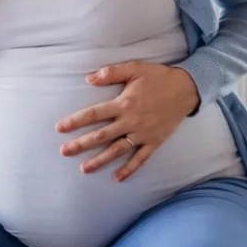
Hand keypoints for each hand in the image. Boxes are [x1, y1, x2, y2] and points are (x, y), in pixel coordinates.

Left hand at [55, 62, 200, 180]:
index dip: (75, 121)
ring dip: (100, 160)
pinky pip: (140, 158)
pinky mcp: (154, 141)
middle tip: (64, 152)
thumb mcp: (134, 68)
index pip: (94, 114)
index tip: (60, 128)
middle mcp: (131, 121)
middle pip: (101, 136)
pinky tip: (117, 178)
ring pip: (117, 150)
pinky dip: (129, 169)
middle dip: (81, 144)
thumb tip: (88, 78)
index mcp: (123, 103)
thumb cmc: (158, 77)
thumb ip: (111, 73)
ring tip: (83, 169)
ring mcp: (142, 134)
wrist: (187, 89)